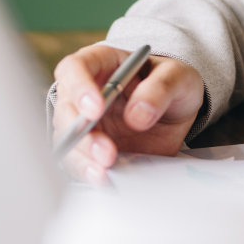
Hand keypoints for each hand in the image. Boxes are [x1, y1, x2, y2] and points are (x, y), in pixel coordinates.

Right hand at [52, 44, 205, 183]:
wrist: (175, 109)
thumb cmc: (171, 82)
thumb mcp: (178, 76)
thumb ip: (161, 88)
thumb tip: (138, 115)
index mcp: (100, 63)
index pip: (75, 68)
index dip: (80, 88)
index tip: (96, 109)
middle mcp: (82, 93)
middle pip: (66, 110)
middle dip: (82, 134)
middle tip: (106, 152)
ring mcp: (83, 123)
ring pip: (67, 141)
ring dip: (82, 158)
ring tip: (104, 171)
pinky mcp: (88, 148)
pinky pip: (79, 162)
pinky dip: (88, 172)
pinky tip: (103, 180)